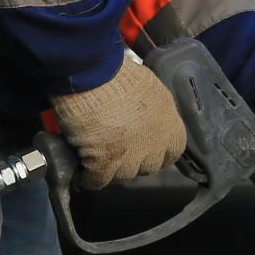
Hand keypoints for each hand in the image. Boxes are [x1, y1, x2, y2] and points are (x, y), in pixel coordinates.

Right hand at [47, 53, 187, 189]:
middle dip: (133, 161)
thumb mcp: (149, 89)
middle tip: (116, 148)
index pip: (172, 152)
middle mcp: (154, 145)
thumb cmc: (119, 74)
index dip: (156, 151)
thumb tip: (141, 119)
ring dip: (110, 169)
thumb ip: (151, 111)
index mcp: (169, 125)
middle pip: (147, 167)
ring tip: (96, 156)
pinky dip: (88, 177)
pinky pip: (96, 180)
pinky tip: (82, 170)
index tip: (144, 148)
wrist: (94, 74)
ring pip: (122, 176)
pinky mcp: (104, 163)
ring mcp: (130, 157)